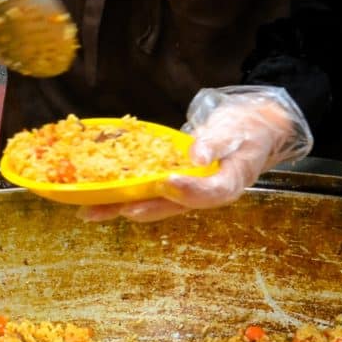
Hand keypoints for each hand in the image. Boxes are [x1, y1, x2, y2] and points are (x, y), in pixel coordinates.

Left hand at [81, 87, 312, 223]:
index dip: (188, 190)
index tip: (167, 182)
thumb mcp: (236, 129)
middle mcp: (204, 195)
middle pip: (172, 206)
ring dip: (123, 208)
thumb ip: (217, 141)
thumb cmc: (246, 129)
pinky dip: (123, 194)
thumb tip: (197, 154)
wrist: (251, 131)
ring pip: (154, 203)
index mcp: (227, 184)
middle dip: (143, 208)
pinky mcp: (172, 186)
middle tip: (119, 208)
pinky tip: (97, 196)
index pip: (209, 192)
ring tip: (90, 211)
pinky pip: (147, 192)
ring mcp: (186, 193)